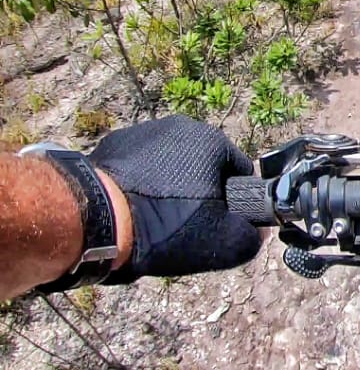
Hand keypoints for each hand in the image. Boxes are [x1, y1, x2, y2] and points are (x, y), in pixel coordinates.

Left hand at [89, 115, 261, 281]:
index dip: (233, 202)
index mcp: (211, 140)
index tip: (215, 224)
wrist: (93, 221)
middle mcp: (180, 126)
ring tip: (151, 221)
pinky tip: (128, 210)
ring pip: (169, 165)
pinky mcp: (111, 143)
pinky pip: (138, 166)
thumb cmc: (163, 226)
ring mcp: (142, 131)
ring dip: (167, 187)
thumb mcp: (222, 243)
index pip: (239, 171)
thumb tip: (256, 232)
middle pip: (202, 166)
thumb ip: (252, 237)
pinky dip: (138, 185)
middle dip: (198, 193)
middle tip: (182, 226)